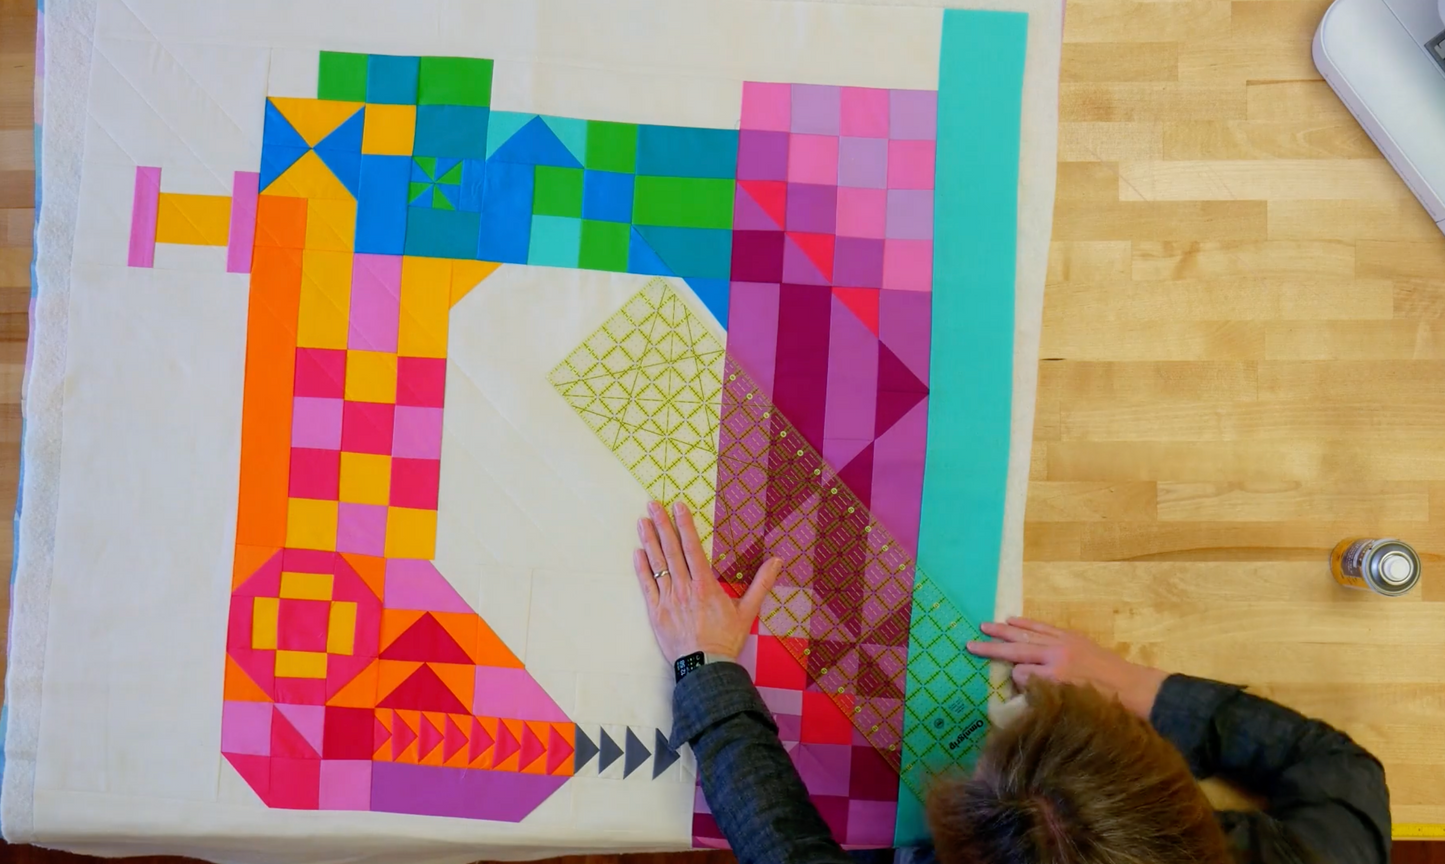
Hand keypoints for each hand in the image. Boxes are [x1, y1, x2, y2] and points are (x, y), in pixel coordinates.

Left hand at [633, 500, 781, 664]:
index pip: (693, 547)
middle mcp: (684, 588)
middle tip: (652, 504)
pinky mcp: (656, 612)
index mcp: (705, 585)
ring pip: (657, 564)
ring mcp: (668, 599)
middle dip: (662, 525)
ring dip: (649, 541)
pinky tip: (637, 552)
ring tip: (642, 521)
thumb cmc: (726, 639)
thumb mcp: (748, 611)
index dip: (685, 525)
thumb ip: (761, 583)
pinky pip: (646, 586)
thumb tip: (777, 561)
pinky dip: (641, 569)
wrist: (706, 667)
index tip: (678, 506)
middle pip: (671, 550)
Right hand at [966, 617, 1167, 720]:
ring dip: (1005, 630)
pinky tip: (1013, 620)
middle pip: (1017, 648)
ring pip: (1028, 633)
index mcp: (1055, 675)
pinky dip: (1026, 623)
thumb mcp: (1071, 704)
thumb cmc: (1103, 705)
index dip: (1008, 675)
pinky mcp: (1071, 637)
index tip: (1002, 682)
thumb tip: (1019, 678)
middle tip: (969, 643)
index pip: (1019, 671)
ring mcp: (1064, 643)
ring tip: (986, 626)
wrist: (1134, 689)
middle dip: (992, 647)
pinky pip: (1043, 627)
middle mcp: (1056, 655)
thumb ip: (1042, 690)